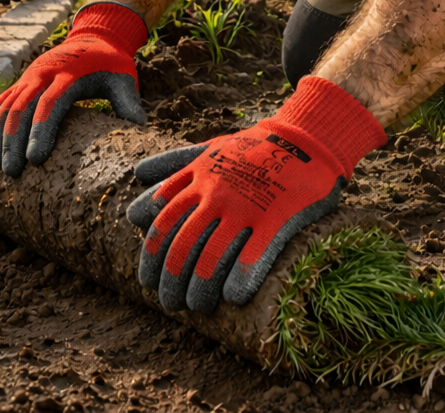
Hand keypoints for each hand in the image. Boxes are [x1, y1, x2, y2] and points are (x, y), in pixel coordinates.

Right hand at [0, 1, 147, 175]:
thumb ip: (128, 103)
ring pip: (7, 106)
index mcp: (69, 74)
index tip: (35, 159)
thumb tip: (139, 130)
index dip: (42, 131)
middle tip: (12, 172)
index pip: (51, 104)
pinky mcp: (23, 79)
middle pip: (22, 108)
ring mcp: (30, 75)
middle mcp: (44, 73)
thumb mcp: (124, 78)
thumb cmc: (112, 63)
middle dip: (14, 141)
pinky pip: (2, 100)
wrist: (94, 35)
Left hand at [125, 76, 385, 312]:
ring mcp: (246, 207)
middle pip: (182, 246)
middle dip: (170, 281)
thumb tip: (138, 174)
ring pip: (211, 257)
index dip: (151, 257)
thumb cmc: (255, 146)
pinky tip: (232, 298)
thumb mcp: (210, 147)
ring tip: (197, 307)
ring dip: (200, 289)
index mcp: (198, 178)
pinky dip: (239, 280)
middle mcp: (216, 194)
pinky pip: (253, 256)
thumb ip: (174, 162)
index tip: (147, 280)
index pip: (162, 224)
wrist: (306, 137)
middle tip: (169, 304)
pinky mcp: (276, 218)